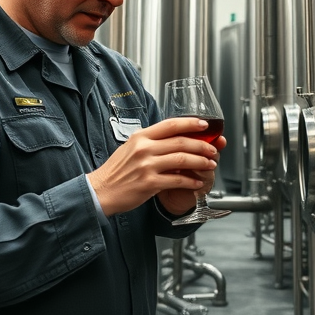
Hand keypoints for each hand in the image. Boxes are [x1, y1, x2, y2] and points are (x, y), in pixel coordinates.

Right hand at [87, 118, 217, 215]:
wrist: (101, 191)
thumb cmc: (116, 171)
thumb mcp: (130, 148)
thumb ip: (150, 142)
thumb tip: (173, 138)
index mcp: (141, 136)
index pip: (171, 124)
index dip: (191, 123)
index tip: (205, 125)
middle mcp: (144, 148)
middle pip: (181, 142)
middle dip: (202, 145)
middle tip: (213, 149)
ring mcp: (147, 165)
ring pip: (182, 159)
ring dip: (201, 162)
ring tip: (210, 164)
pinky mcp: (149, 183)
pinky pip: (177, 180)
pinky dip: (190, 181)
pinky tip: (197, 182)